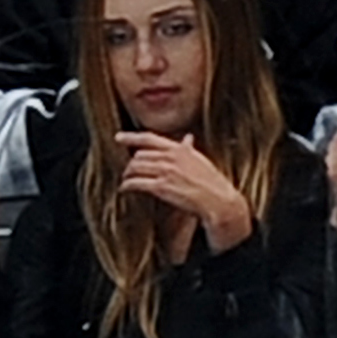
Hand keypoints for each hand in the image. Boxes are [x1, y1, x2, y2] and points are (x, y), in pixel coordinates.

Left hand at [117, 131, 255, 249]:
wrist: (218, 200)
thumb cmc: (211, 183)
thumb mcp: (200, 160)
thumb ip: (189, 149)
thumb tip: (188, 138)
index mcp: (179, 149)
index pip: (150, 138)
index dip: (131, 137)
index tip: (118, 137)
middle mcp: (171, 157)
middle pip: (139, 155)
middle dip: (131, 164)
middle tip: (128, 171)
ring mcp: (166, 172)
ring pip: (136, 167)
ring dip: (127, 174)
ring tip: (125, 180)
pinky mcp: (162, 187)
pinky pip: (137, 183)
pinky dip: (127, 186)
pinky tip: (125, 189)